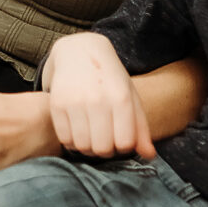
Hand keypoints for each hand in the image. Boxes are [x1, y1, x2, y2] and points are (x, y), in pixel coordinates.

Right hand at [43, 32, 154, 158]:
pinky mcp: (57, 104)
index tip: (120, 139)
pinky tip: (77, 130)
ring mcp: (75, 101)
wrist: (79, 50)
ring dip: (88, 147)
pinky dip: (72, 141)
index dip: (124, 147)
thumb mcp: (130, 96)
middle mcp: (98, 99)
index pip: (125, 143)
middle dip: (105, 150)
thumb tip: (150, 155)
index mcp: (121, 98)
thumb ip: (140, 127)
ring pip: (82, 146)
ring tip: (91, 136)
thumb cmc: (110, 78)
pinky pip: (65, 139)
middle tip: (104, 140)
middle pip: (102, 148)